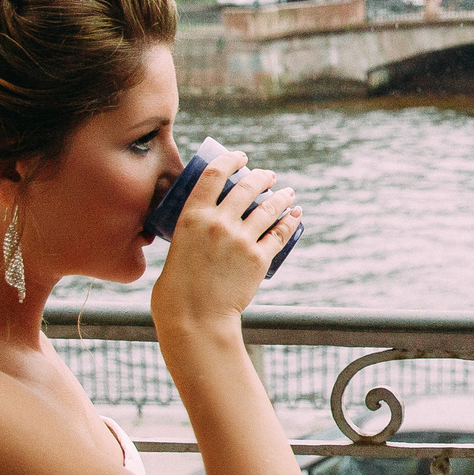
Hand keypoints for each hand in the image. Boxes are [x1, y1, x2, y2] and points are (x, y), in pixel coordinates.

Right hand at [150, 151, 302, 330]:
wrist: (194, 317)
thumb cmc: (178, 287)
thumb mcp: (178, 246)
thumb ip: (192, 231)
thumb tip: (203, 223)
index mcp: (192, 216)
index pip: (214, 174)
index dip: (231, 160)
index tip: (241, 157)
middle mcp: (218, 222)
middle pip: (247, 186)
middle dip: (262, 176)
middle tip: (268, 176)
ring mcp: (240, 240)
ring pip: (269, 208)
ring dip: (282, 197)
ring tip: (288, 193)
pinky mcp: (258, 258)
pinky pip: (279, 233)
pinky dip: (290, 222)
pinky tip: (295, 215)